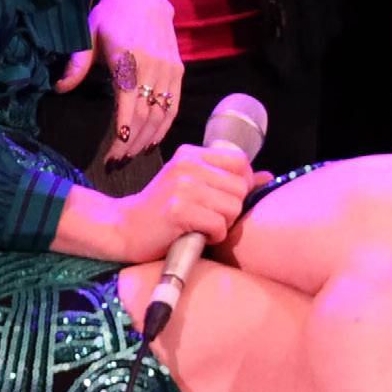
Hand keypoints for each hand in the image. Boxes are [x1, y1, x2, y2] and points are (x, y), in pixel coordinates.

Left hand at [56, 0, 184, 164]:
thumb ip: (77, 64)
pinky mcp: (178, 70)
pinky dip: (165, 126)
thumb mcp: (87, 34)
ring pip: (163, 114)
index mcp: (129, 59)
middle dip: (133, 144)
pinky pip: (175, 105)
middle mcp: (153, 66)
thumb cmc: (109, 16)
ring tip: (133, 157)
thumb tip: (60, 89)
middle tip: (117, 163)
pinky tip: (153, 141)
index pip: (129, 105)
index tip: (113, 154)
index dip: (123, 134)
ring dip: (149, 139)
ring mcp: (169, 69)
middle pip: (147, 116)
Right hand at [114, 141, 257, 265]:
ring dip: (222, 224)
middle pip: (240, 188)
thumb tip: (268, 177)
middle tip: (208, 217)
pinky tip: (195, 235)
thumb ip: (229, 180)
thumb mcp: (195, 187)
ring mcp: (181, 186)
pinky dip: (212, 237)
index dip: (242, 184)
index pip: (241, 162)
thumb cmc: (162, 212)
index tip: (224, 200)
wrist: (123, 229)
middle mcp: (186, 165)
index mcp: (191, 154)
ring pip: (233, 208)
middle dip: (231, 209)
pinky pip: (218, 226)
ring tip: (200, 226)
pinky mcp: (178, 210)